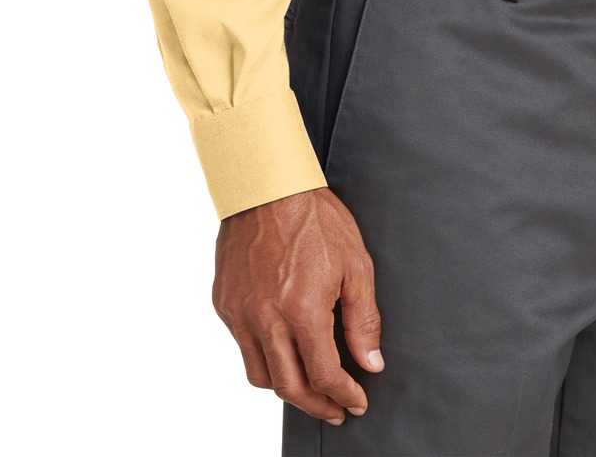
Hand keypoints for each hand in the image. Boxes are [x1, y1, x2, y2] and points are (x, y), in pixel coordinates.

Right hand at [213, 186, 383, 424]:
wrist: (267, 185)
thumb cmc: (314, 217)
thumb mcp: (355, 263)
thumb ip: (362, 320)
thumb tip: (370, 363)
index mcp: (302, 309)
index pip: (324, 374)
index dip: (344, 395)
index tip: (356, 402)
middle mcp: (266, 318)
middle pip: (290, 387)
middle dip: (317, 406)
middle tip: (335, 411)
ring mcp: (240, 313)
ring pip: (260, 376)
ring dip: (287, 389)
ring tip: (309, 387)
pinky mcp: (224, 303)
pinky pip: (242, 347)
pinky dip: (263, 358)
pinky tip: (282, 350)